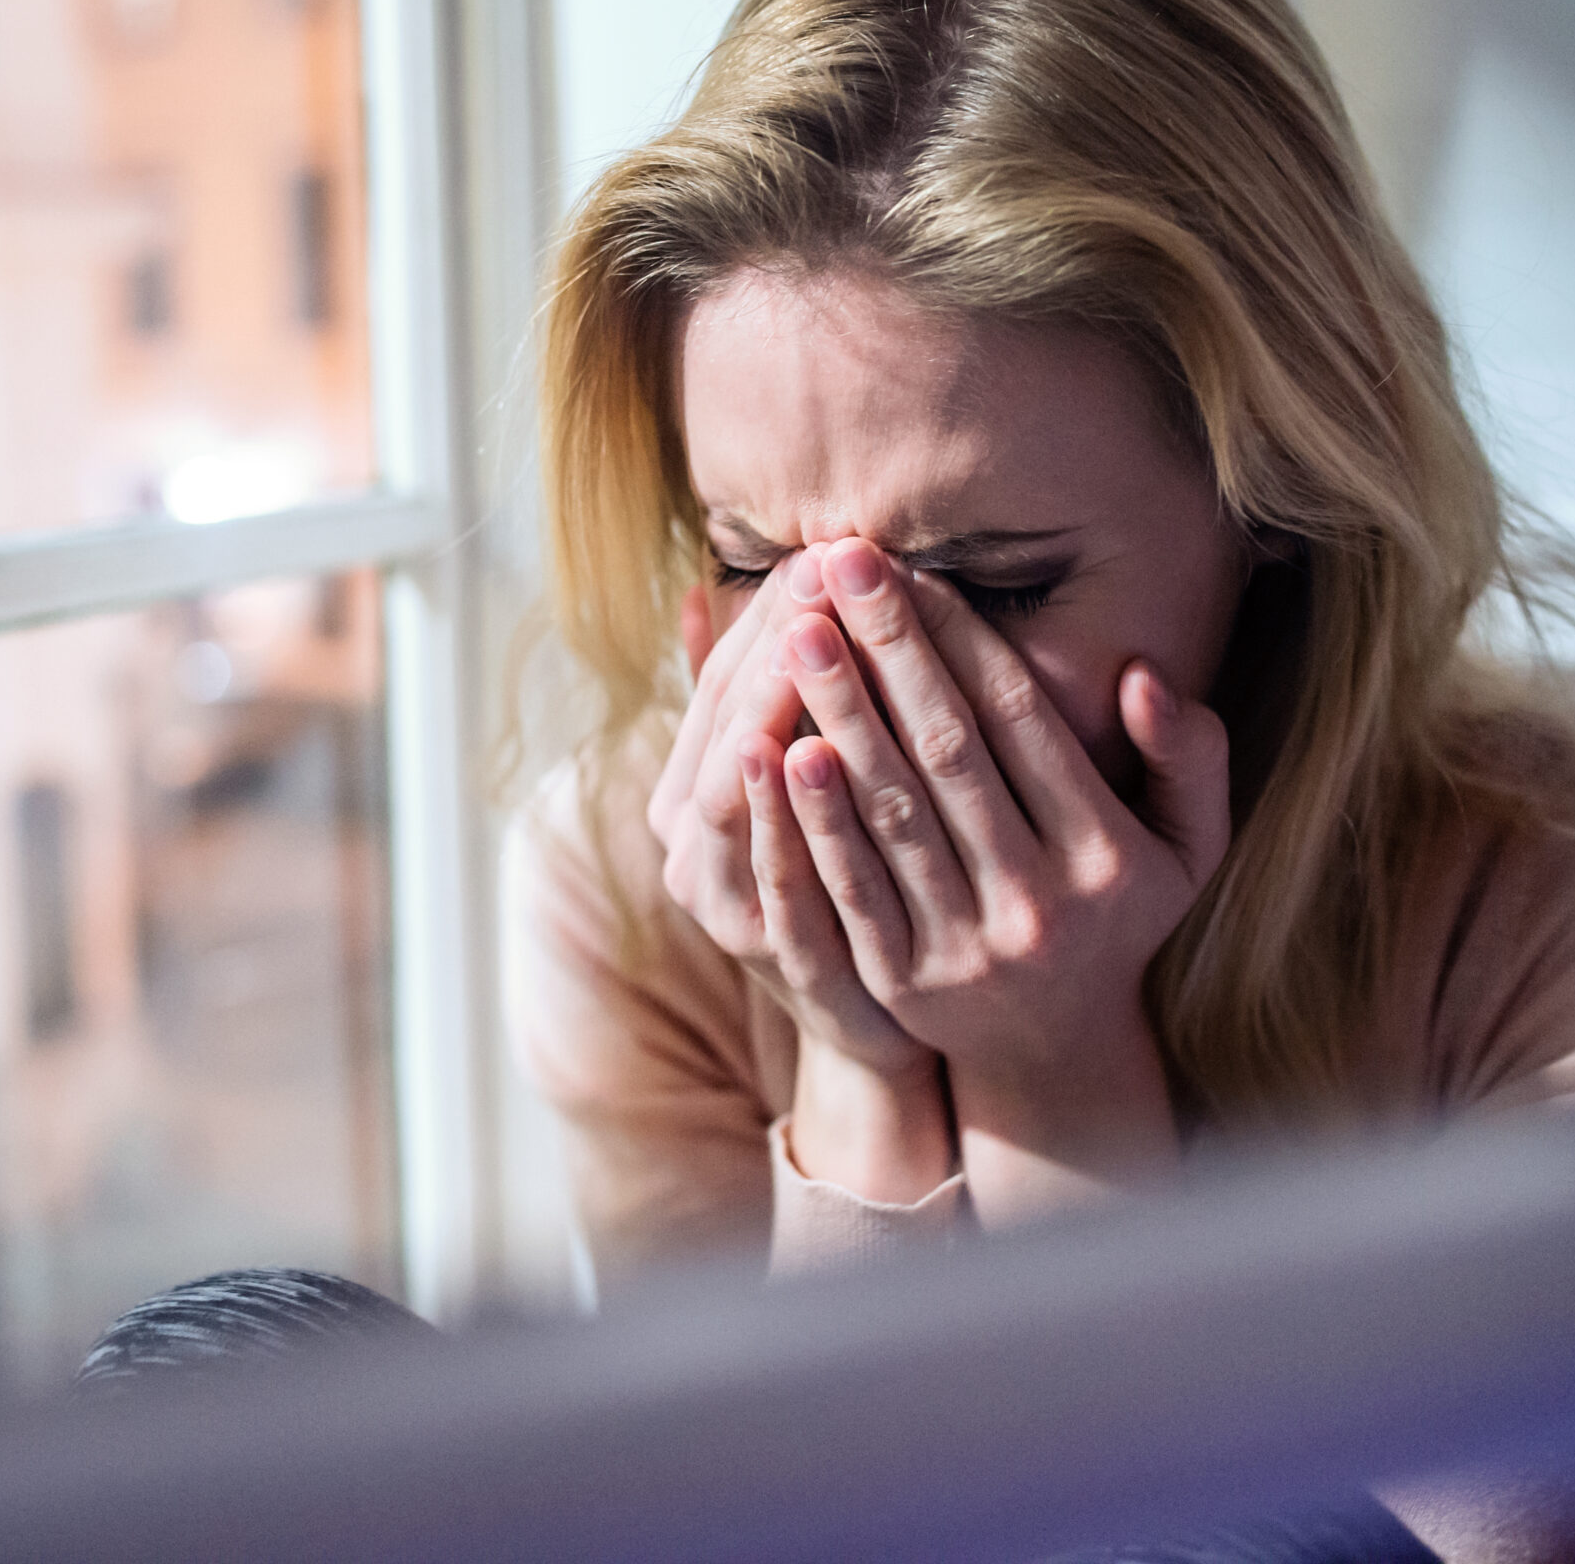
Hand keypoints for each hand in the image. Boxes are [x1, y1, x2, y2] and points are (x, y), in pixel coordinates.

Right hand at [650, 552, 938, 1084]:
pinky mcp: (779, 959)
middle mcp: (690, 848)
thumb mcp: (797, 786)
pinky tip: (804, 746)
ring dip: (772, 702)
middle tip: (825, 564)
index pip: (719, 681)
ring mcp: (728, 905)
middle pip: (727, 723)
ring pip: (738, 788)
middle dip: (777, 640)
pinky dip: (783, 810)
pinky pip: (774, 871)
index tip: (819, 549)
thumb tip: (697, 592)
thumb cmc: (850, 880)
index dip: (766, 614)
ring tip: (808, 629)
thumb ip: (751, 702)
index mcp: (687, 797)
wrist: (887, 1025)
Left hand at [773, 538, 1229, 1220]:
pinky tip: (777, 750)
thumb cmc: (1118, 913)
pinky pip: (850, 887)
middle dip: (888, 651)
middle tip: (836, 564)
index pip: (1020, 722)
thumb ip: (1191, 756)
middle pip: (948, 754)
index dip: (960, 640)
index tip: (910, 568)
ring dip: (840, 716)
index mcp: (1108, 855)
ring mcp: (967, 947)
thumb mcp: (1190, 843)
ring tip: (796, 633)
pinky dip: (814, 819)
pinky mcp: (902, 983)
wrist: (1055, 1049)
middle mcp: (1040, 902)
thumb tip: (1142, 674)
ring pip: (893, 815)